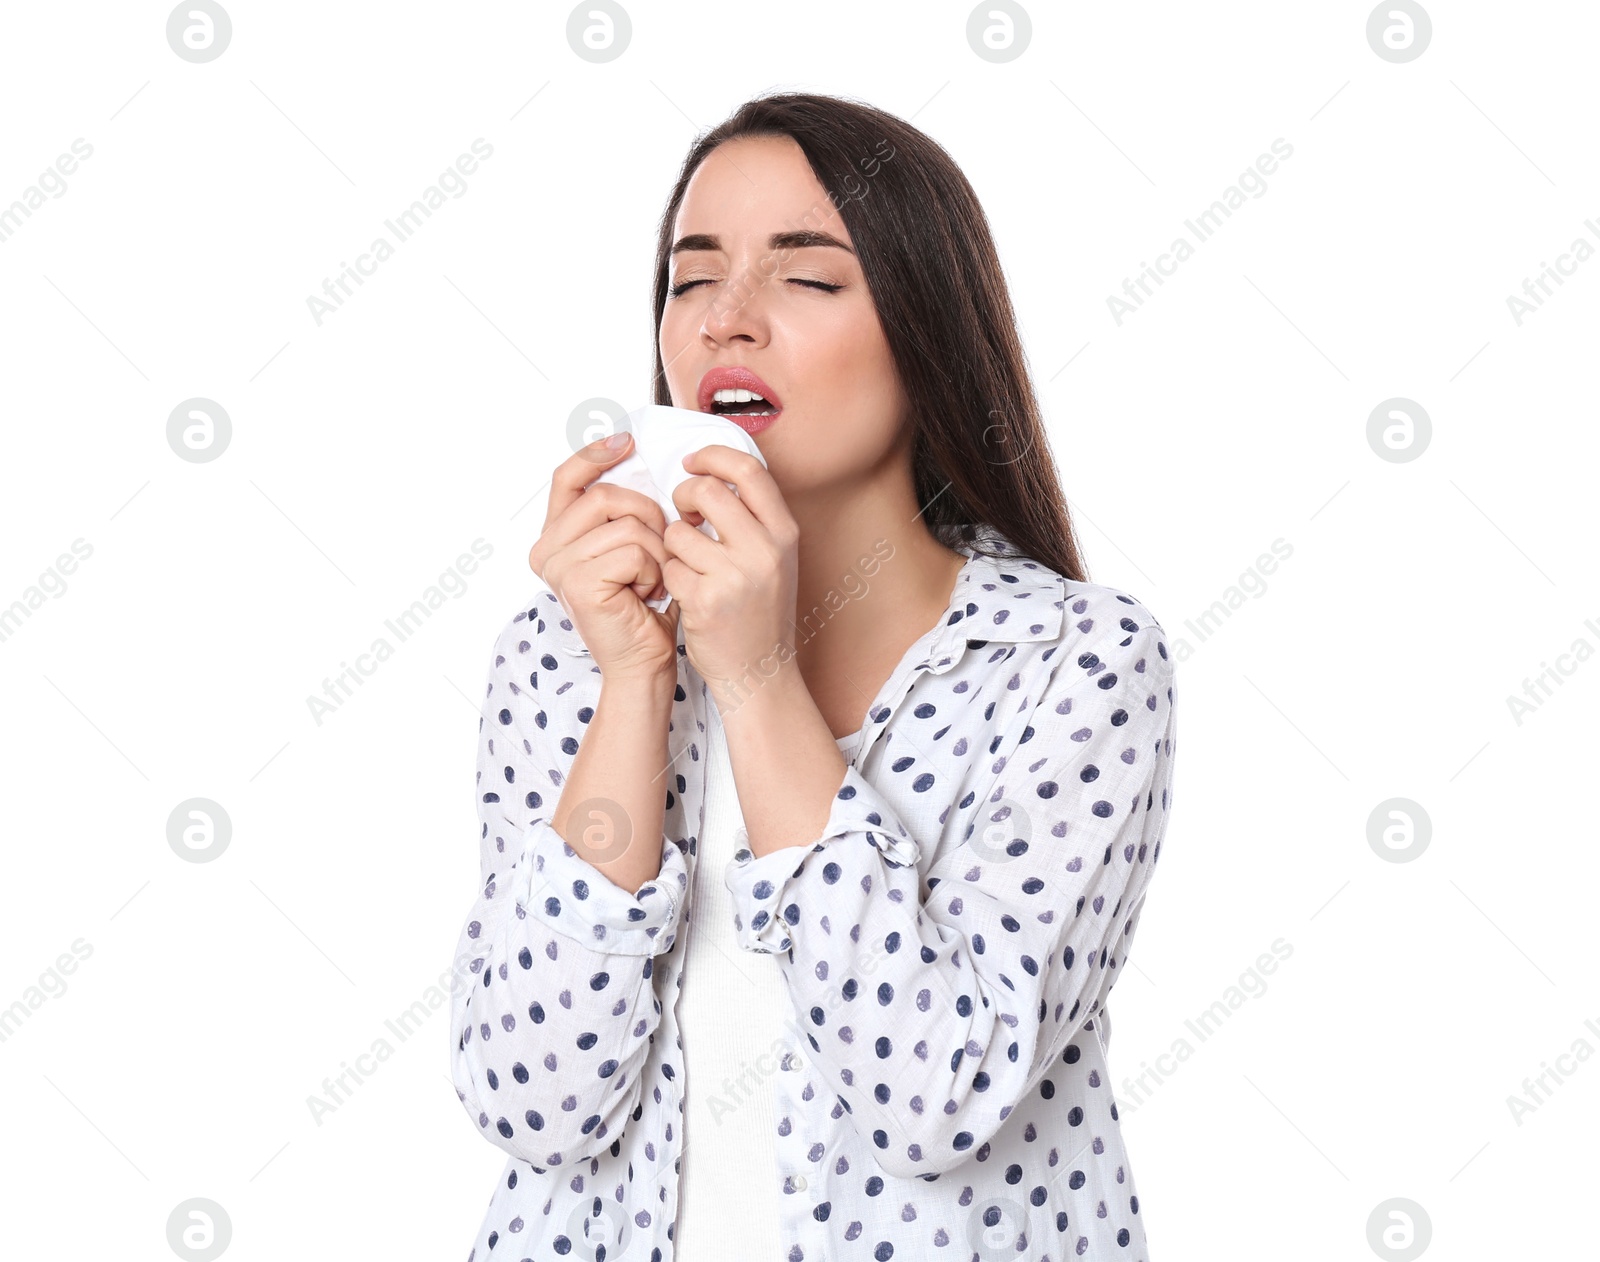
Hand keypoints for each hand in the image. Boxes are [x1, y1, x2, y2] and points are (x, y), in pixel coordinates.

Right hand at [528, 433, 679, 681]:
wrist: (642, 661)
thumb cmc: (642, 606)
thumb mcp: (630, 547)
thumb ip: (621, 510)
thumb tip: (631, 452)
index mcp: (554, 537)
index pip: (567, 477)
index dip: (596, 454)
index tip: (627, 440)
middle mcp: (547, 550)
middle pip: (605, 496)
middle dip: (647, 516)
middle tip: (659, 550)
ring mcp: (559, 567)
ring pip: (626, 524)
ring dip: (655, 550)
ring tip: (651, 579)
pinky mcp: (579, 584)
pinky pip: (633, 551)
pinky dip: (654, 570)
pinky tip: (647, 594)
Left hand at [662, 444, 799, 699]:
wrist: (761, 673)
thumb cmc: (760, 613)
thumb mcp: (774, 559)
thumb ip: (754, 519)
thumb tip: (712, 473)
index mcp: (785, 533)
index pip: (749, 470)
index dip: (713, 457)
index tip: (692, 462)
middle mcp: (765, 551)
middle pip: (708, 491)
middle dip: (684, 496)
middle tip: (683, 513)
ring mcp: (736, 577)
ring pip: (679, 531)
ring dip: (673, 543)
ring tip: (686, 562)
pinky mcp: (706, 602)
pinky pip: (670, 567)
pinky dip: (669, 576)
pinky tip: (684, 591)